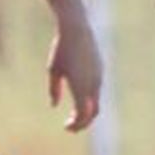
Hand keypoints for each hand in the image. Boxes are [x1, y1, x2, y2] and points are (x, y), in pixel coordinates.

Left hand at [47, 15, 101, 131]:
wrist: (76, 27)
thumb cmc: (61, 49)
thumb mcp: (53, 70)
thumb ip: (54, 90)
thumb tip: (54, 105)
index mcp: (81, 87)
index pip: (83, 115)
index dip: (76, 124)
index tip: (66, 127)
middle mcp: (94, 83)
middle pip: (93, 111)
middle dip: (83, 122)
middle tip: (71, 126)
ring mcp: (100, 75)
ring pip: (97, 100)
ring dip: (87, 110)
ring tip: (74, 114)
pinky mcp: (101, 68)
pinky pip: (97, 89)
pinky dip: (90, 99)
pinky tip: (79, 97)